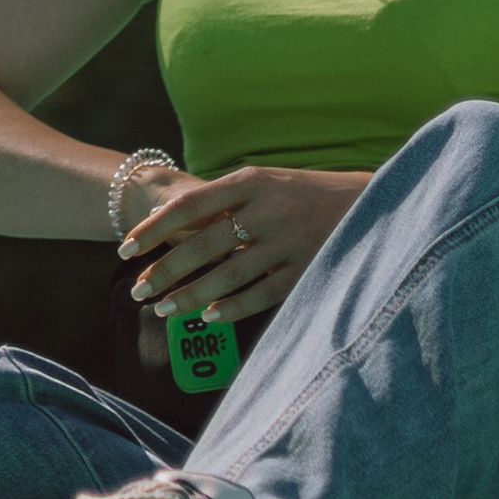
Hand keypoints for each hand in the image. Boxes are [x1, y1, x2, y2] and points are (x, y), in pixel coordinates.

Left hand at [122, 164, 370, 327]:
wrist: (373, 203)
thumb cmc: (303, 194)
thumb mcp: (264, 182)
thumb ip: (219, 199)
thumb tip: (161, 219)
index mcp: (252, 181)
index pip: (189, 206)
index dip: (153, 230)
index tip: (125, 250)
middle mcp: (268, 209)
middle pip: (203, 245)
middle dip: (165, 271)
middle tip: (137, 291)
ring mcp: (288, 242)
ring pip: (227, 275)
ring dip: (190, 296)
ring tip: (162, 309)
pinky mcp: (307, 270)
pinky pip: (260, 296)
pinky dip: (231, 308)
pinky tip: (207, 317)